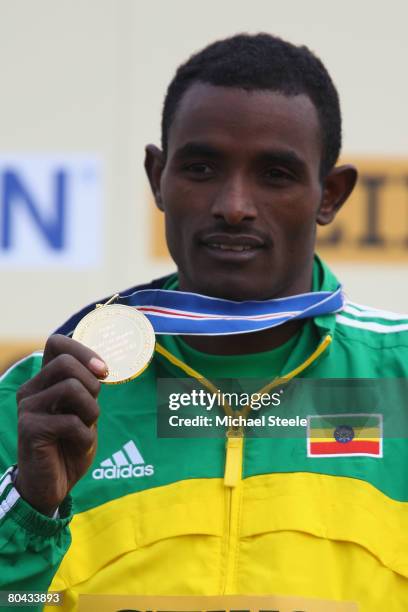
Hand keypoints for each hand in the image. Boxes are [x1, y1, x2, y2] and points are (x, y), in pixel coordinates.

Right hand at [15, 334, 107, 515]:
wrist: (51, 486)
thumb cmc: (69, 445)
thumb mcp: (83, 410)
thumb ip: (86, 387)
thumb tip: (101, 366)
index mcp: (44, 380)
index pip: (57, 342)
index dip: (84, 351)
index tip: (103, 372)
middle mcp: (31, 389)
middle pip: (66, 362)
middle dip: (92, 385)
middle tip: (92, 410)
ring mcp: (27, 408)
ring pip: (71, 387)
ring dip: (91, 410)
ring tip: (85, 428)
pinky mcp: (29, 429)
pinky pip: (70, 421)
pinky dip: (85, 436)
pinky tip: (78, 445)